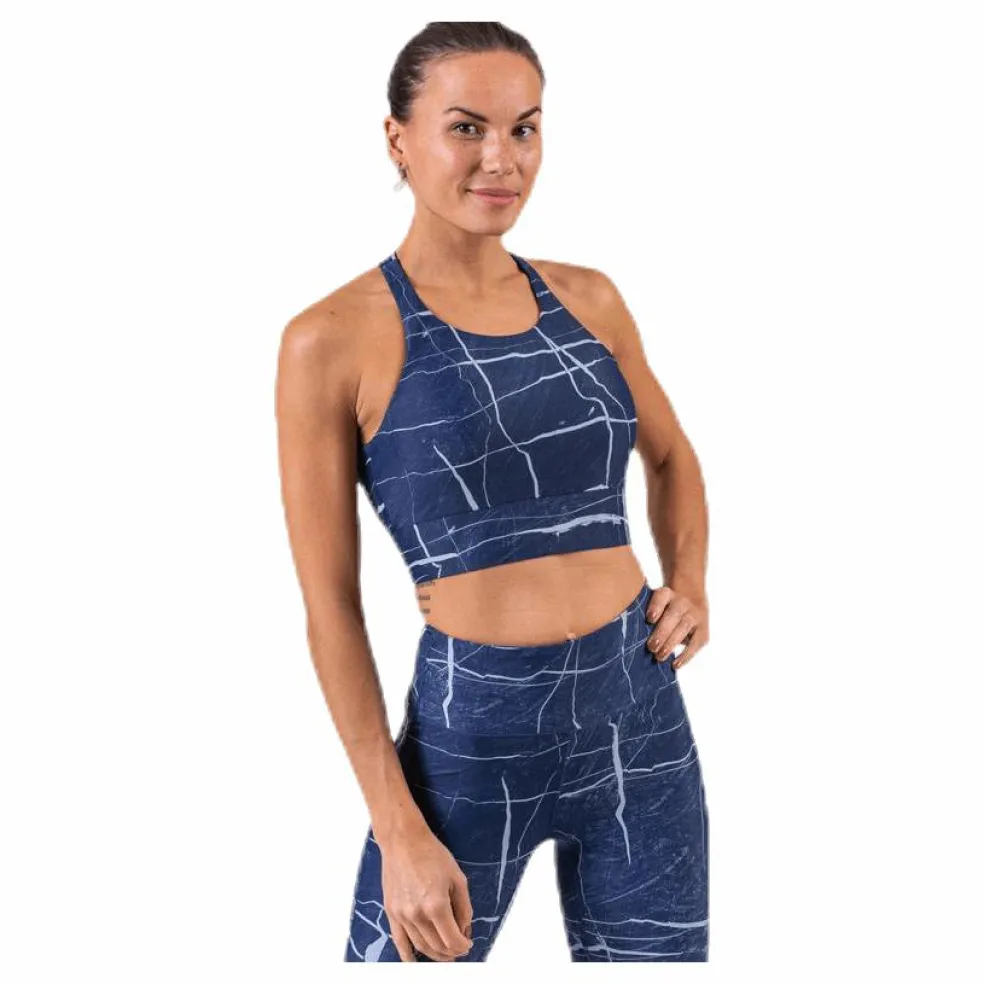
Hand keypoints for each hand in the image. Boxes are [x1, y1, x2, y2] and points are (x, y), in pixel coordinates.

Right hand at [379, 824, 473, 961]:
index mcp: (436, 905)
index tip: (468, 943)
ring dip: (435, 954)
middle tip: (459, 948)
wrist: (403, 841)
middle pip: (437, 947)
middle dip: (451, 952)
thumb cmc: (431, 854)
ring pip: (421, 947)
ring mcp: (402, 915)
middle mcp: (417, 914)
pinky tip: (416, 962)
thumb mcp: (457, 878)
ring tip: (445, 953)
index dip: (463, 946)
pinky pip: (399, 942)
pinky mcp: (391, 912)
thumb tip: (465, 929)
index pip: (452, 941)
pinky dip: (408, 956)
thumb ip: (464, 907)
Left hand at [645, 585, 708, 670]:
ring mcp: (694, 615)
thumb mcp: (654, 607)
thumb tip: (629, 637)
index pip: (661, 597)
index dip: (656, 607)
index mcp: (666, 594)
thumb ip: (643, 616)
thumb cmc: (663, 611)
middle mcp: (681, 602)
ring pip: (683, 628)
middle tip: (651, 647)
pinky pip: (696, 643)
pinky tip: (675, 664)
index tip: (650, 619)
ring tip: (659, 656)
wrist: (692, 603)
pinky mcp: (703, 631)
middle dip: (662, 632)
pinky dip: (686, 655)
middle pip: (673, 615)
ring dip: (671, 643)